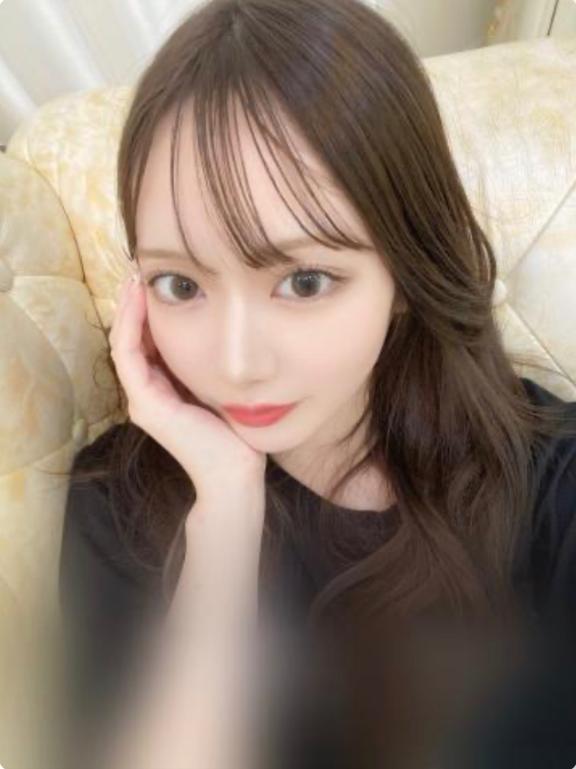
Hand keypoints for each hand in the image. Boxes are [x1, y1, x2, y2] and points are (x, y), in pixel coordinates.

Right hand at [108, 273, 267, 509]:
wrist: (236, 472)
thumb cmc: (235, 431)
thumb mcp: (218, 384)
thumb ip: (207, 360)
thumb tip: (218, 322)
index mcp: (162, 387)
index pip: (145, 339)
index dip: (146, 307)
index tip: (157, 275)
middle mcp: (147, 391)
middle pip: (131, 336)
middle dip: (134, 301)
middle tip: (141, 266)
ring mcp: (142, 398)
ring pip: (125, 342)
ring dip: (128, 307)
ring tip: (136, 274)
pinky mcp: (146, 404)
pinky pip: (129, 355)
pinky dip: (131, 325)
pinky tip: (139, 298)